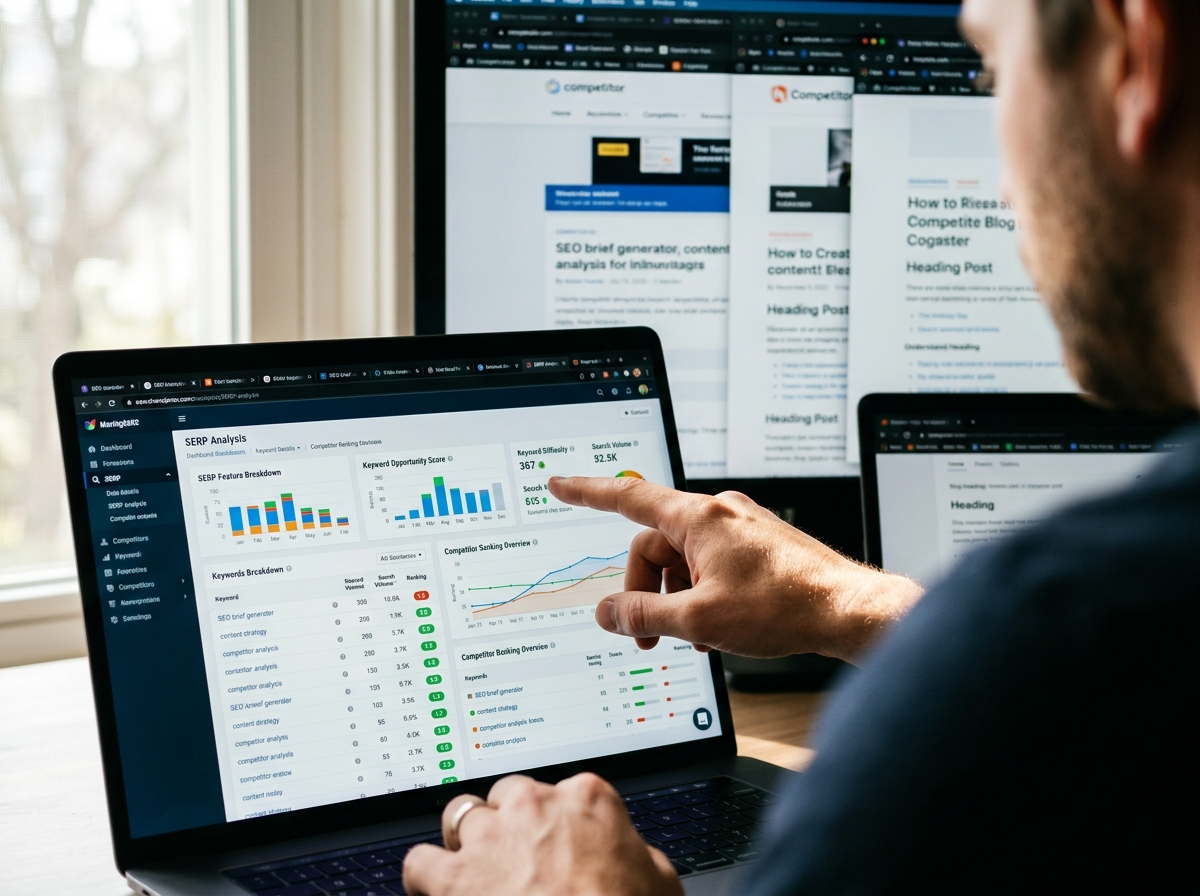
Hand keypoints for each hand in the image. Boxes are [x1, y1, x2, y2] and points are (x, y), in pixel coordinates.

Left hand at [402, 773, 681, 895]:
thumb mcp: (659, 879)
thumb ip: (635, 851)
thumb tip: (634, 855)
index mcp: (586, 798)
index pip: (560, 790)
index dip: (555, 820)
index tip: (555, 840)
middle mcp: (533, 807)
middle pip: (507, 796)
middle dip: (509, 824)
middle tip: (518, 858)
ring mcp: (491, 838)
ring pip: (461, 817)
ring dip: (467, 843)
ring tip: (476, 870)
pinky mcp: (454, 878)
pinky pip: (420, 862)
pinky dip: (425, 875)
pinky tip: (435, 888)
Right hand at [548, 476, 923, 662]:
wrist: (847, 610)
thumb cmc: (784, 606)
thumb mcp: (697, 620)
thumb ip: (643, 616)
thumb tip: (608, 613)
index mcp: (699, 517)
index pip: (628, 498)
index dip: (587, 492)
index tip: (560, 484)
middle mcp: (719, 513)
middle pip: (655, 545)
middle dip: (645, 590)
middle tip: (646, 637)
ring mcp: (742, 527)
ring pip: (684, 559)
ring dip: (676, 597)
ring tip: (691, 638)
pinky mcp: (759, 545)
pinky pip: (712, 564)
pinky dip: (702, 594)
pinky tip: (714, 629)